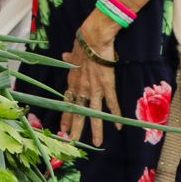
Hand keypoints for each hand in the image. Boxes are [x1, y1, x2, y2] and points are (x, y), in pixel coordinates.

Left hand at [59, 15, 122, 144]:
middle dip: (75, 128)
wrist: (92, 38)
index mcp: (73, 81)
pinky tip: (118, 126)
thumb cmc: (82, 43)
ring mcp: (94, 88)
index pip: (67, 103)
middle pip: (78, 112)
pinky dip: (115, 114)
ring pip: (94, 113)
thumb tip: (64, 54)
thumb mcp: (71, 53)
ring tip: (97, 142)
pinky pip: (112, 103)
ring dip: (96, 128)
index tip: (61, 128)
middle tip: (72, 141)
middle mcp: (81, 88)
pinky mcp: (107, 85)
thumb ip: (68, 58)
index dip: (65, 116)